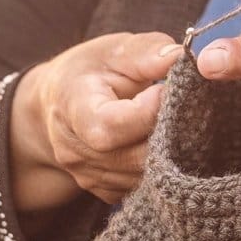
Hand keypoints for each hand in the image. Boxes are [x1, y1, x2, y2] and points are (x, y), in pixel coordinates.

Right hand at [15, 32, 180, 204]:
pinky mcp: (103, 191)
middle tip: (181, 108)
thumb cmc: (89, 71)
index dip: (148, 111)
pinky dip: (159, 167)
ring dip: (168, 153)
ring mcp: (87, 176)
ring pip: (144, 176)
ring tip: (174, 123)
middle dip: (167, 133)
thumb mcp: (114, 50)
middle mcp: (75, 151)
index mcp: (73, 110)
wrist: (59, 102)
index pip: (111, 126)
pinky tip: (161, 142)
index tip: (166, 89)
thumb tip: (181, 58)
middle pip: (134, 157)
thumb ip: (147, 52)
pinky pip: (142, 188)